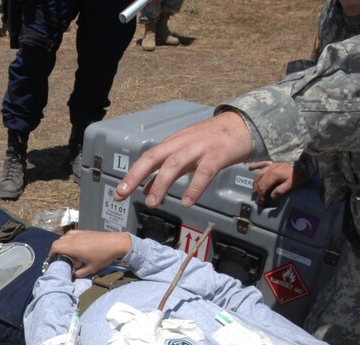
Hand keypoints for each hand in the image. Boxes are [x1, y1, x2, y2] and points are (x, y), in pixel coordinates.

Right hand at [49, 230, 132, 277]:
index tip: (53, 260)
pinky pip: (70, 234)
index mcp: (73, 247)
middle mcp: (73, 238)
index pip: (55, 247)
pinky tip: (73, 245)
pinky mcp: (83, 231)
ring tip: (66, 252)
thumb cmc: (103, 256)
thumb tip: (72, 275)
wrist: (115, 243)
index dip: (51, 254)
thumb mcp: (91, 269)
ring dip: (61, 244)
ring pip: (63, 237)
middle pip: (57, 242)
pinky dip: (67, 239)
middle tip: (59, 258)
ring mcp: (78, 233)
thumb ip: (79, 273)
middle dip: (55, 250)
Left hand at [114, 111, 252, 207]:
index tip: (119, 193)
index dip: (132, 174)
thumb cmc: (210, 142)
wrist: (241, 125)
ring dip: (161, 183)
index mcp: (172, 144)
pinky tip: (186, 202)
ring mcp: (199, 148)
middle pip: (154, 157)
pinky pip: (204, 172)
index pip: (147, 158)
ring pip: (175, 163)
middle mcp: (181, 144)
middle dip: (136, 175)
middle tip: (124, 194)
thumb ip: (165, 172)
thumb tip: (145, 191)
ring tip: (152, 203)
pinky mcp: (217, 155)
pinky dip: (194, 187)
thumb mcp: (184, 155)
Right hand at [248, 161, 308, 204]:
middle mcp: (269, 170)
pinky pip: (262, 163)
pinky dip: (255, 165)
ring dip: (255, 182)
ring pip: (259, 174)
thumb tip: (272, 196)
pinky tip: (250, 167)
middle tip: (257, 198)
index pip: (263, 187)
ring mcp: (270, 166)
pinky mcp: (273, 163)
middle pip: (259, 182)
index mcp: (273, 176)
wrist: (304, 163)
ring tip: (254, 189)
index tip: (261, 202)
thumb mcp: (291, 184)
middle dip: (257, 191)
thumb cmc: (298, 175)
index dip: (261, 196)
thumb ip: (281, 190)